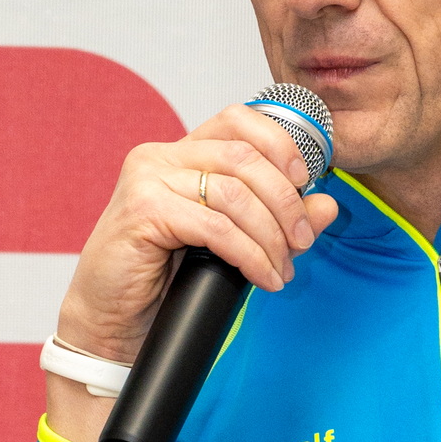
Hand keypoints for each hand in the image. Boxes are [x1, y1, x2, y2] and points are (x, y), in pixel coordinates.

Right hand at [54, 102, 339, 367]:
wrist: (113, 322)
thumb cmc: (163, 282)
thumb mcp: (231, 244)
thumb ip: (277, 219)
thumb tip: (328, 205)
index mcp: (180, 154)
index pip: (239, 120)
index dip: (281, 145)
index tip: (306, 184)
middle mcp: (160, 156)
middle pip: (245, 158)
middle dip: (285, 203)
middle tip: (301, 243)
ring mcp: (148, 179)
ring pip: (235, 194)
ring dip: (270, 236)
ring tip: (280, 269)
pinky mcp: (143, 210)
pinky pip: (216, 227)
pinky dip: (250, 255)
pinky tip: (262, 277)